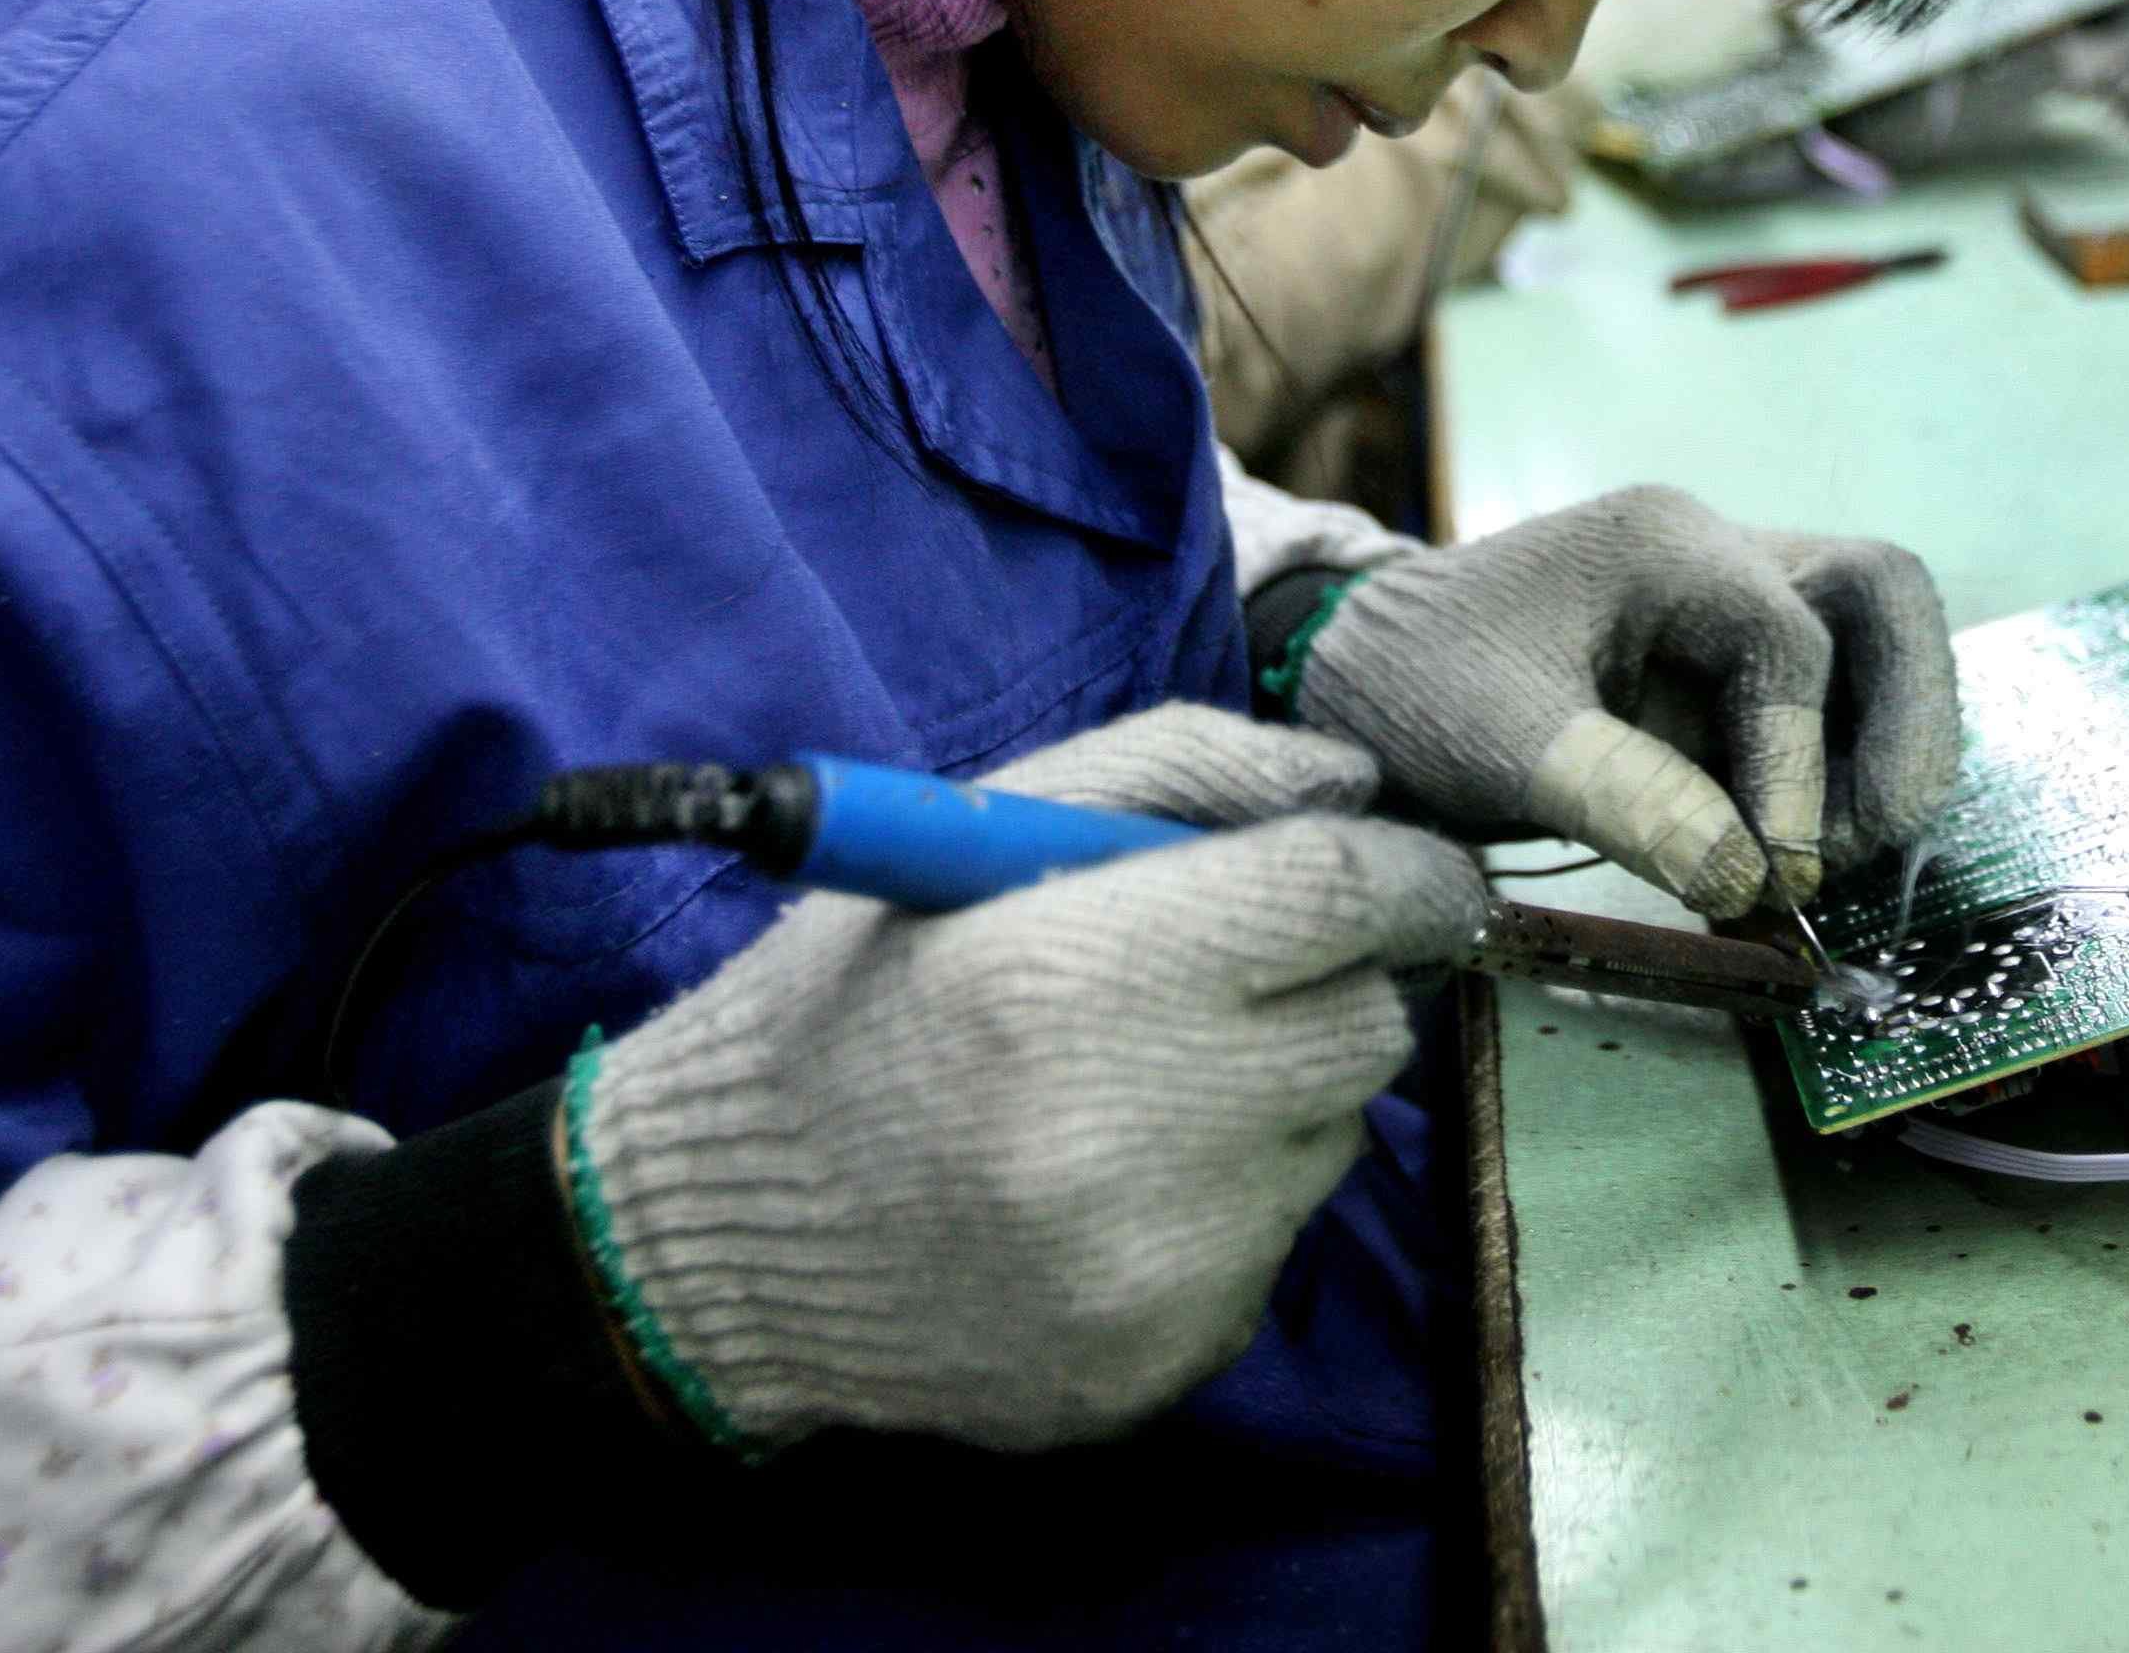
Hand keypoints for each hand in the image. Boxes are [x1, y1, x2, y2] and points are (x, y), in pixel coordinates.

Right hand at [575, 706, 1485, 1451]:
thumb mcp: (979, 829)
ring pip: (1332, 1139)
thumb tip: (1351, 784)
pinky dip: (1227, 1203)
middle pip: (1368, 1025)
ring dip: (1273, 1095)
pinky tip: (1109, 1187)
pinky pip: (1274, 1249)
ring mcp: (1154, 1267)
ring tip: (1135, 1087)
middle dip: (1331, 979)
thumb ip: (1177, 767)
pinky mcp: (1161, 1361)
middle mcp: (1128, 1130)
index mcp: (1069, 972)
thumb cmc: (853, 1001)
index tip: (1410, 866)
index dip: (1406, 869)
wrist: (718, 1237)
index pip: (1338, 897)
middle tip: (1236, 973)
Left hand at [1291, 488, 1958, 917]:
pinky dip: (1837, 780)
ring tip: (1830, 866)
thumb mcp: (1503, 748)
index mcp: (1667, 545)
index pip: (1791, 643)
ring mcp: (1732, 607)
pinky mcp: (1727, 671)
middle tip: (1873, 845)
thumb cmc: (1414, 689)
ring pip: (1876, 650)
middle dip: (1908, 725)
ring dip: (1881, 758)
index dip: (1800, 764)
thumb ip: (1629, 802)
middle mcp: (1722, 555)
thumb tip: (1750, 878)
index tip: (1775, 872)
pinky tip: (1799, 860)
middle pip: (1882, 599)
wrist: (1351, 678)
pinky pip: (1831, 707)